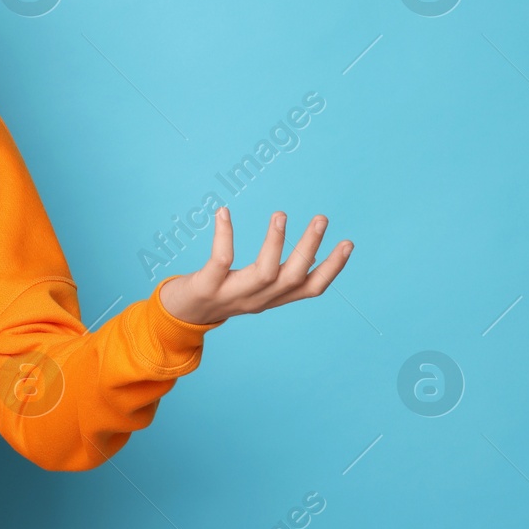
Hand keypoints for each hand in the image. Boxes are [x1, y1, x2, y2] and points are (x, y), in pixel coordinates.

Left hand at [158, 208, 351, 325]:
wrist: (179, 315)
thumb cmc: (222, 293)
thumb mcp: (256, 288)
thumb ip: (280, 275)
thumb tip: (313, 253)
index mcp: (273, 299)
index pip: (311, 289)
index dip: (332, 268)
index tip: (348, 243)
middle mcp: (258, 299)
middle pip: (292, 277)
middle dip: (309, 248)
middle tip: (321, 218)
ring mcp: (232, 294)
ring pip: (264, 272)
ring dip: (274, 243)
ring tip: (280, 214)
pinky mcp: (207, 287)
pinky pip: (221, 261)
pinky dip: (224, 236)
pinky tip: (223, 212)